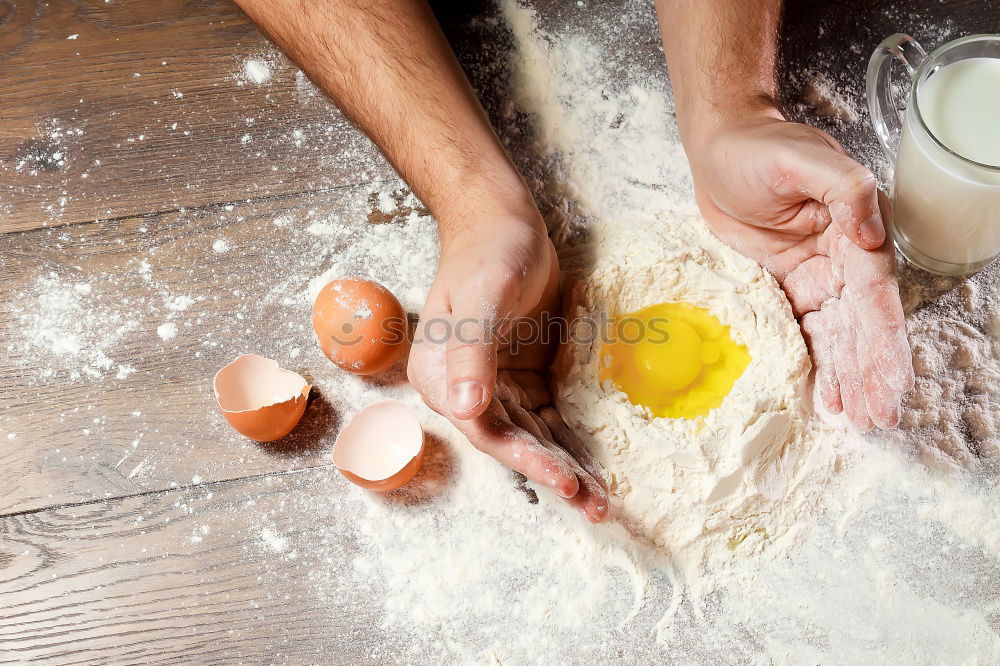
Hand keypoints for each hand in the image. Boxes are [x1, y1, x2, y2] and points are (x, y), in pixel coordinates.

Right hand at [407, 216, 608, 521]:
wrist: (502, 221)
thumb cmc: (487, 251)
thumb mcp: (482, 296)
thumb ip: (471, 351)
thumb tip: (462, 409)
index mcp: (441, 375)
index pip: (485, 430)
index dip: (526, 459)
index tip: (564, 480)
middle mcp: (466, 388)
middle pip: (513, 442)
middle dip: (555, 474)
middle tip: (596, 505)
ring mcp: (498, 385)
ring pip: (535, 436)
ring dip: (567, 466)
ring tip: (602, 500)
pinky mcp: (526, 377)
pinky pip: (551, 416)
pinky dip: (573, 439)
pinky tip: (598, 462)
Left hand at [684, 108, 914, 429]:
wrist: (719, 147)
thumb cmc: (760, 147)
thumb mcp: (804, 157)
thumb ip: (845, 190)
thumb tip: (871, 235)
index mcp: (854, 231)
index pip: (874, 296)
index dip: (882, 343)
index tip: (892, 383)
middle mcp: (841, 258)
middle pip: (859, 326)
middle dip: (869, 373)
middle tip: (876, 419)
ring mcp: (813, 275)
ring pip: (835, 335)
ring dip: (847, 378)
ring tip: (856, 420)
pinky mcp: (785, 285)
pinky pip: (804, 330)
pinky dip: (815, 363)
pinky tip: (824, 395)